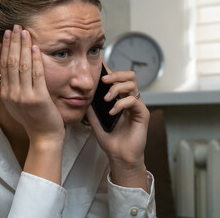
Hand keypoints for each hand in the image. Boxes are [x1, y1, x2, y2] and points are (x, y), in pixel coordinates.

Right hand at [0, 25, 64, 145]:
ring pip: (22, 66)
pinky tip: (35, 47)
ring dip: (23, 47)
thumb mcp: (13, 107)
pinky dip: (35, 59)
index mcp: (5, 94)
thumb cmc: (30, 121)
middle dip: (13, 43)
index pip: (3, 66)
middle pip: (11, 62)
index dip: (5, 48)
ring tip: (25, 32)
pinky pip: (36, 74)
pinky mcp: (39, 98)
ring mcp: (25, 96)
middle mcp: (12, 94)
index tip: (7, 34)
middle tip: (15, 26)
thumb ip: (4, 94)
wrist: (43, 136)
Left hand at [86, 63, 149, 189]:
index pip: (119, 79)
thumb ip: (91, 108)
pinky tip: (112, 112)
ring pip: (132, 85)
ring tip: (106, 99)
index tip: (99, 68)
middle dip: (115, 75)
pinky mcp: (143, 114)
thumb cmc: (111, 140)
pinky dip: (121, 104)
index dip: (110, 71)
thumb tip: (83, 96)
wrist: (119, 157)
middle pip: (129, 76)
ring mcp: (137, 106)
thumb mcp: (95, 121)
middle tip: (103, 80)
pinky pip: (134, 101)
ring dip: (117, 89)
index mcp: (121, 99)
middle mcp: (131, 100)